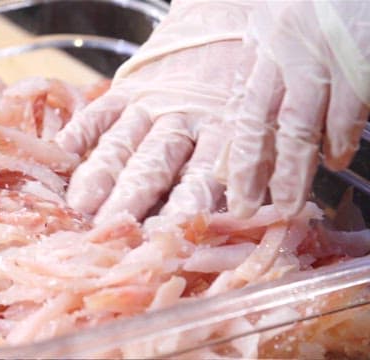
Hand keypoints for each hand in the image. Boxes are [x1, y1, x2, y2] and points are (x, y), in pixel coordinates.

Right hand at [55, 0, 252, 222]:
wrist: (234, 19)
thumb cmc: (253, 85)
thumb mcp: (267, 124)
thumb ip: (260, 167)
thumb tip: (255, 216)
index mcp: (225, 136)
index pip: (199, 182)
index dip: (180, 213)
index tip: (162, 241)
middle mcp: (183, 123)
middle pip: (153, 168)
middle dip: (130, 202)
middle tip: (109, 231)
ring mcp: (151, 105)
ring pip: (123, 144)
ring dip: (101, 175)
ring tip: (80, 205)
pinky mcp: (128, 88)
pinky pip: (100, 111)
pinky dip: (80, 131)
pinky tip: (61, 154)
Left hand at [216, 1, 369, 217]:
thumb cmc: (327, 0)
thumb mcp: (286, 24)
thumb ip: (272, 64)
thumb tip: (254, 117)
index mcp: (266, 42)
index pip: (241, 105)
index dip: (234, 147)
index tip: (225, 183)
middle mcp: (285, 51)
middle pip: (259, 120)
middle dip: (250, 169)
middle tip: (245, 207)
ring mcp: (323, 56)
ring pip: (297, 125)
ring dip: (292, 169)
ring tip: (288, 202)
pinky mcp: (360, 58)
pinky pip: (345, 111)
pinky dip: (338, 140)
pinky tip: (334, 160)